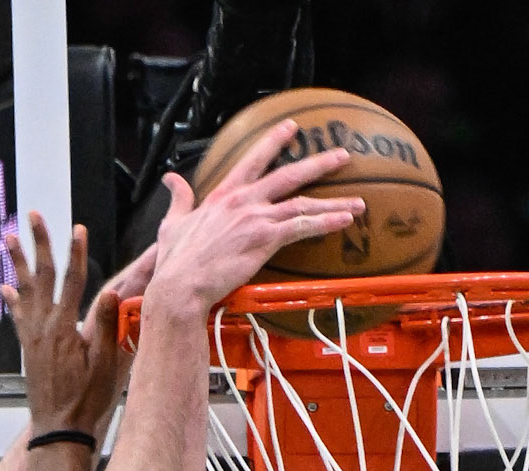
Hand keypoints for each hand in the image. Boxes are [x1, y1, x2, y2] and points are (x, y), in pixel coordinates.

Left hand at [4, 216, 140, 438]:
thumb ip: (107, 328)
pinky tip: (6, 286)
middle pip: (42, 276)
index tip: (77, 229)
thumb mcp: (104, 366)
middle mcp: (43, 327)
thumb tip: (112, 292)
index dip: (75, 254)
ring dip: (18, 262)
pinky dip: (13, 298)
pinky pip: (18, 316)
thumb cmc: (85, 401)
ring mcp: (32, 337)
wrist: (59, 429)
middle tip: (33, 216)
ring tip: (8, 238)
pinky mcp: (28, 348)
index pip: (72, 282)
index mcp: (65, 328)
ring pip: (25, 290)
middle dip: (40, 243)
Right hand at [143, 119, 363, 321]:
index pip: (253, 160)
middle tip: (340, 155)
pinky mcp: (265, 239)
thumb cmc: (175, 261)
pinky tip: (345, 220)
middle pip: (288, 174)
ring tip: (357, 201)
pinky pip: (303, 226)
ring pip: (303, 202)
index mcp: (223, 195)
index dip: (274, 142)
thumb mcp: (172, 223)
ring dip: (334, 201)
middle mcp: (243, 200)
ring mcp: (256, 218)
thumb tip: (171, 180)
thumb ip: (179, 199)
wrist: (180, 285)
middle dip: (317, 163)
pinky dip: (326, 222)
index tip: (291, 127)